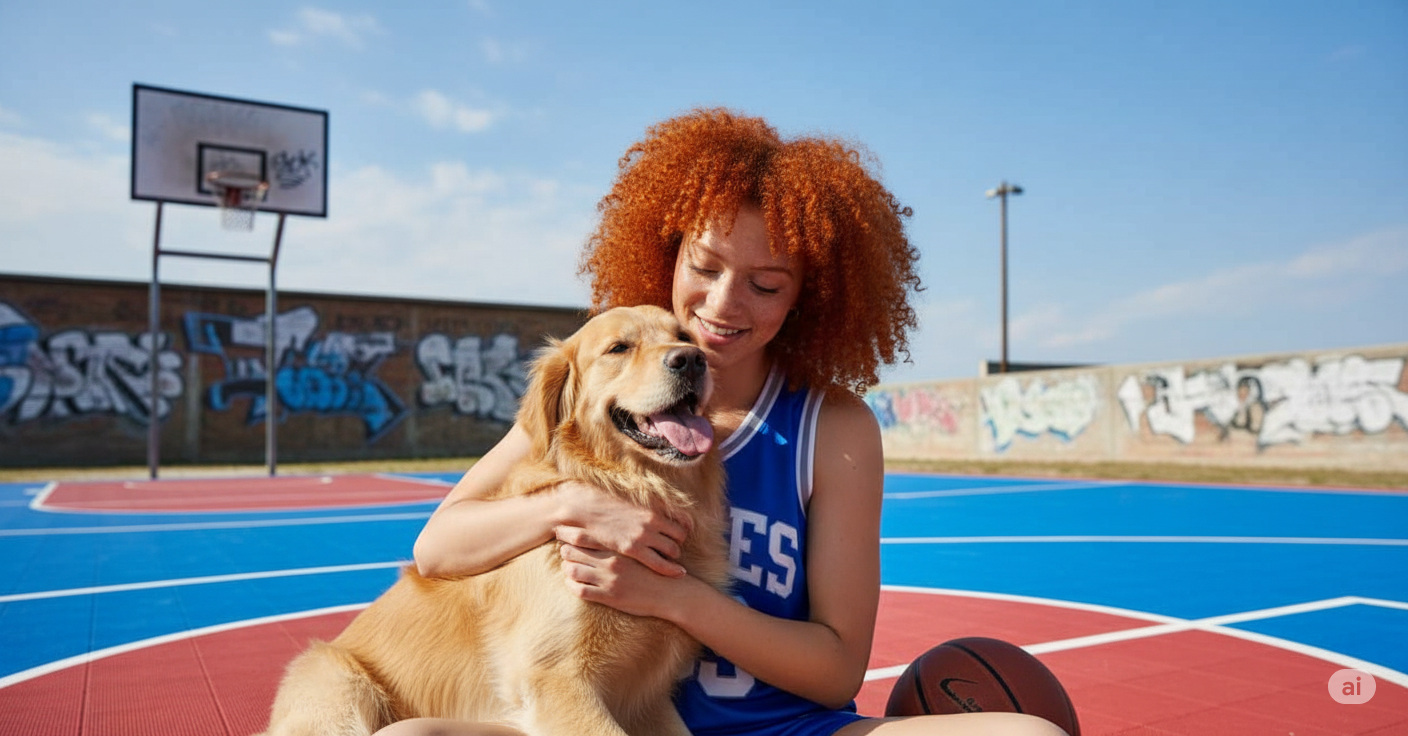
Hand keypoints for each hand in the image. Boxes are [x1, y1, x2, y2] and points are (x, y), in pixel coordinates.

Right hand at [552, 480, 691, 576]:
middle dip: (679, 544)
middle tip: (676, 551)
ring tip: (671, 560)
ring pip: (673, 550)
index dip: (686, 530)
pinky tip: (677, 573)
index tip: (685, 536)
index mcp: (653, 510)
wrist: (588, 510)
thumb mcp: (634, 505)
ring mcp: (643, 535)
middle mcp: (652, 522)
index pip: (683, 521)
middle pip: (680, 537)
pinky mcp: (633, 548)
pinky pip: (659, 562)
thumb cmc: (609, 508)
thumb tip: (663, 514)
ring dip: (674, 556)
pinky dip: (671, 568)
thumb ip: (650, 509)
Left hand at [558, 542, 689, 618]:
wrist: (670, 592)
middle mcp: (610, 561)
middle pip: (573, 551)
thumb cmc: (655, 568)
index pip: (584, 535)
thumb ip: (623, 539)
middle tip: (563, 549)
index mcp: (617, 547)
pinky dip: (571, 585)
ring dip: (566, 567)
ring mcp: (608, 579)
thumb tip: (607, 530)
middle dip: (565, 549)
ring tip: (567, 566)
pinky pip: (580, 590)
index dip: (569, 533)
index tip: (562, 531)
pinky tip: (572, 583)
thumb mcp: (641, 547)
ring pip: (572, 570)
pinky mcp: (608, 596)